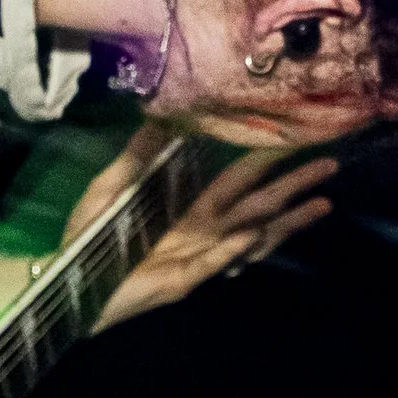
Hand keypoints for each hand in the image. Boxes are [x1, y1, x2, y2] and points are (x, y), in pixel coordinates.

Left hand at [82, 126, 336, 331]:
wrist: (67, 283)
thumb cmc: (90, 238)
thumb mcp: (112, 188)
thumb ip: (136, 156)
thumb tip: (155, 114)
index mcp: (191, 210)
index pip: (237, 181)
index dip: (265, 162)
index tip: (294, 141)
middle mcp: (205, 232)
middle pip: (259, 205)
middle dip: (294, 186)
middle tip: (330, 166)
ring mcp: (199, 258)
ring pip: (252, 236)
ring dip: (285, 221)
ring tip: (321, 206)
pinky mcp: (182, 280)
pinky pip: (213, 262)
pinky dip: (232, 250)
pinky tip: (251, 235)